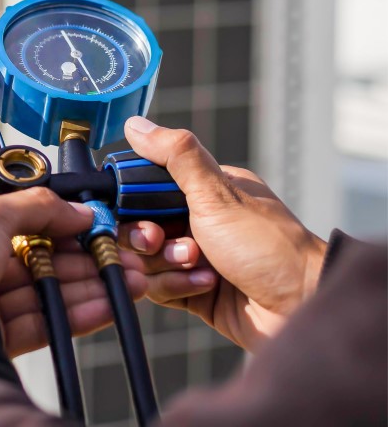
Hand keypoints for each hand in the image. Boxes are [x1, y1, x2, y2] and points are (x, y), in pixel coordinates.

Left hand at [0, 188, 146, 356]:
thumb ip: (37, 206)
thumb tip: (74, 208)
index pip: (24, 227)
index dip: (62, 226)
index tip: (95, 227)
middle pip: (40, 262)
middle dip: (85, 259)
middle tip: (121, 257)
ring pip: (47, 293)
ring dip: (90, 286)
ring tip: (128, 280)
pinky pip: (45, 323)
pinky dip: (77, 314)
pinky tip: (105, 304)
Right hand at [118, 116, 326, 350]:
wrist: (301, 308)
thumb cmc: (267, 246)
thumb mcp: (217, 194)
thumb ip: (175, 156)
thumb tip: (136, 124)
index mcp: (205, 191)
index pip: (145, 189)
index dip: (132, 203)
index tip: (135, 213)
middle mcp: (198, 222)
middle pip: (140, 226)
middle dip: (148, 239)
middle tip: (162, 242)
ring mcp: (196, 258)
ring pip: (146, 260)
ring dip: (166, 265)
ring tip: (197, 266)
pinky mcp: (194, 291)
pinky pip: (159, 287)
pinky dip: (176, 287)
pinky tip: (205, 286)